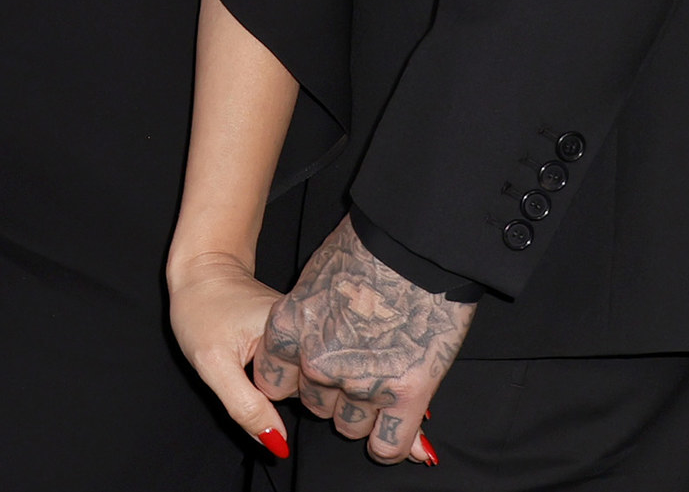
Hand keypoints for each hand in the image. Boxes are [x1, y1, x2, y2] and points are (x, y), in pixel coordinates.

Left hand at [166, 249, 291, 459]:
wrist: (202, 271)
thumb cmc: (201, 309)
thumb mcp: (213, 363)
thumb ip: (244, 405)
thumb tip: (278, 444)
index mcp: (297, 332)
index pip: (300, 394)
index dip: (269, 393)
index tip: (248, 367)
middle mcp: (312, 331)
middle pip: (305, 391)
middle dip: (277, 389)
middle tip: (246, 359)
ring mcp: (310, 333)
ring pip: (302, 383)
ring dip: (279, 380)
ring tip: (252, 352)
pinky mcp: (304, 336)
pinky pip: (297, 371)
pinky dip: (279, 372)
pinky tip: (261, 354)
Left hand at [260, 217, 465, 465]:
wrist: (415, 244)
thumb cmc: (363, 253)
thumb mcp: (312, 283)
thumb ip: (299, 329)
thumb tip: (295, 376)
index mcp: (287, 330)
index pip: (274, 384)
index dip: (294, 377)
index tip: (310, 366)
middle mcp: (317, 362)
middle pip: (315, 405)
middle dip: (330, 392)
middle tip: (354, 362)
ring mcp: (362, 381)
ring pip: (350, 425)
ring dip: (361, 412)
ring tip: (378, 380)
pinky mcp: (407, 392)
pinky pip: (389, 442)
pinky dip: (389, 444)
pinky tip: (389, 435)